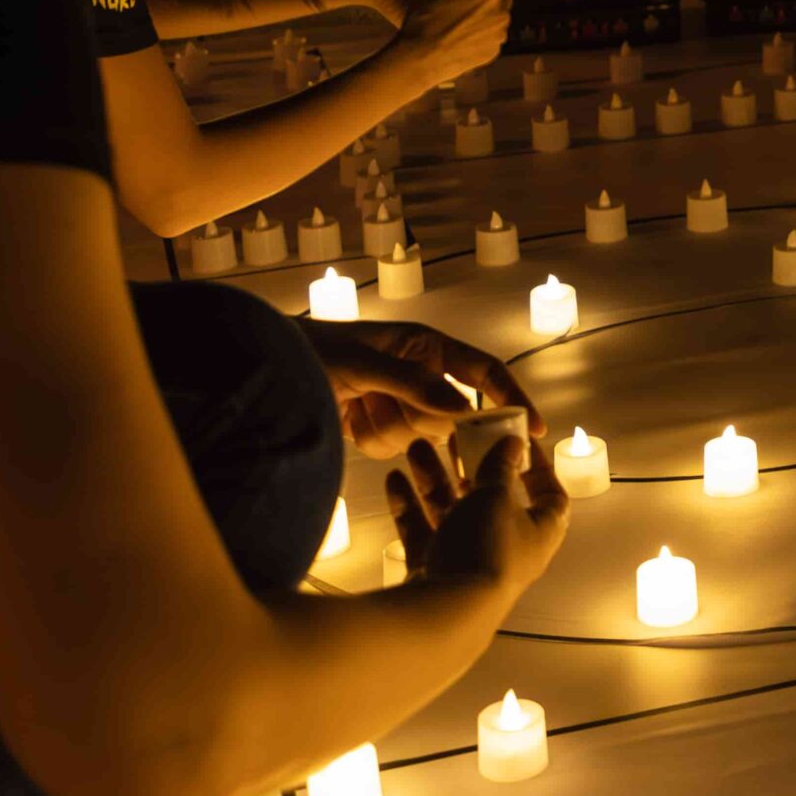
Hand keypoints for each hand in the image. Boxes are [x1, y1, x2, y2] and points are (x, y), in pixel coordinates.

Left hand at [299, 316, 542, 459]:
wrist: (262, 373)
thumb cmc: (311, 353)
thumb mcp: (362, 363)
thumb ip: (414, 386)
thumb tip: (463, 413)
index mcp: (426, 345)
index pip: (484, 372)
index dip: (512, 397)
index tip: (533, 429)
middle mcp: (420, 373)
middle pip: (450, 415)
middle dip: (415, 417)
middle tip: (377, 402)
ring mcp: (400, 402)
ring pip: (421, 437)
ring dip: (385, 428)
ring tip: (354, 405)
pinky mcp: (379, 426)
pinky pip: (393, 449)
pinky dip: (369, 440)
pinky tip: (347, 419)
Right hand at [385, 434, 569, 594]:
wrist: (446, 613)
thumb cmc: (486, 546)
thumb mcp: (497, 496)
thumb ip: (501, 467)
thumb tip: (515, 444)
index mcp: (540, 531)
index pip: (550, 495)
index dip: (537, 466)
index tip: (516, 441)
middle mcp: (508, 548)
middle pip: (491, 500)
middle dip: (470, 467)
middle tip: (452, 438)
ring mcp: (469, 562)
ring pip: (452, 512)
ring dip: (435, 479)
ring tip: (414, 447)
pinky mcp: (435, 573)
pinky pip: (424, 534)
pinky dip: (411, 507)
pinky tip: (394, 478)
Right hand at [389, 0, 517, 85]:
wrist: (420, 58)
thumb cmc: (426, 20)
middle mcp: (502, 15)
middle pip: (505, 1)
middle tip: (471, 3)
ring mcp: (499, 37)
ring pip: (500, 21)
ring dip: (489, 18)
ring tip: (465, 24)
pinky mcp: (494, 54)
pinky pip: (493, 39)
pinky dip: (484, 36)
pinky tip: (464, 40)